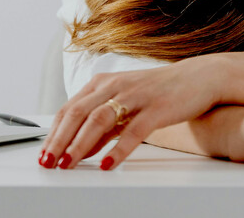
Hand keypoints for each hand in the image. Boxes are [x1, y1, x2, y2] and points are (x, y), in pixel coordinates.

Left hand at [39, 57, 223, 169]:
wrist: (199, 78)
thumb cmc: (159, 92)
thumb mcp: (125, 106)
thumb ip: (103, 127)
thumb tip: (80, 149)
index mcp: (102, 83)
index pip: (68, 109)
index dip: (53, 133)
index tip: (43, 154)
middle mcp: (115, 86)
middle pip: (78, 113)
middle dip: (60, 140)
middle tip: (49, 162)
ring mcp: (135, 95)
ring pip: (99, 120)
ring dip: (80, 144)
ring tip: (69, 164)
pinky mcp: (157, 107)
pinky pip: (133, 131)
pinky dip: (118, 149)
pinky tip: (108, 164)